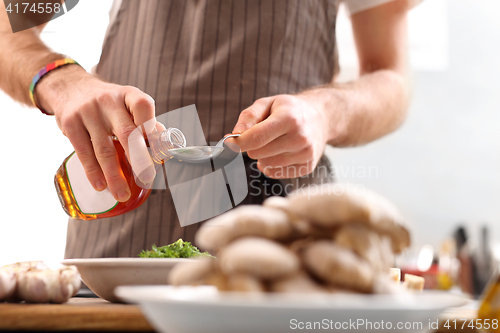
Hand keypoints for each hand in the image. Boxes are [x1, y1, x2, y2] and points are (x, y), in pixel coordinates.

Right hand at [36, 65, 156, 201]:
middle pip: (127, 133)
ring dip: (115, 175)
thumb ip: (145, 122)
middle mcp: (108, 101)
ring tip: (122, 194)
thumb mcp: (127, 102)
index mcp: (128, 94)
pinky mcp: (70, 124)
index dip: (151, 128)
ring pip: (104, 149)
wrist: (70, 87)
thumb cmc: (108, 102)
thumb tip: (164, 145)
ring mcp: (88, 112)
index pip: (143, 106)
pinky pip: (84, 152)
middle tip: (146, 179)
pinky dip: (93, 172)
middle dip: (139, 160)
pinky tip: (101, 185)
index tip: (158, 150)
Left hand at [231, 94, 329, 178]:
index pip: (255, 138)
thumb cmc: (289, 109)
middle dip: (253, 146)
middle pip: (258, 153)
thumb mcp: (268, 103)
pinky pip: (276, 173)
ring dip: (263, 156)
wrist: (321, 117)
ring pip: (266, 164)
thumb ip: (248, 117)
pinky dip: (272, 165)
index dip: (237, 143)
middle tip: (261, 136)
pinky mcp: (307, 167)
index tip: (229, 144)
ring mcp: (305, 154)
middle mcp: (300, 137)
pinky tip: (279, 153)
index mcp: (289, 118)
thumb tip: (234, 136)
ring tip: (274, 143)